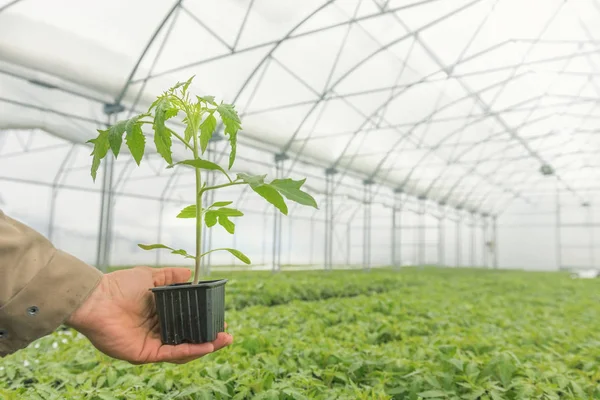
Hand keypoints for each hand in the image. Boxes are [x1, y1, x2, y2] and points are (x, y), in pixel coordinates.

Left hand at [65, 266, 232, 363]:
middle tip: (226, 332)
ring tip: (223, 340)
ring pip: (183, 347)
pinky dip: (190, 350)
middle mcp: (156, 330)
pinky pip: (170, 353)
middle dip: (209, 336)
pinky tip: (206, 345)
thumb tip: (190, 271)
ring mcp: (151, 342)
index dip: (203, 320)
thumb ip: (170, 276)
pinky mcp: (144, 353)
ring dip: (205, 345)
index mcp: (158, 314)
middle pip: (188, 336)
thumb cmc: (119, 285)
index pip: (185, 320)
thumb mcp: (150, 276)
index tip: (220, 316)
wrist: (96, 298)